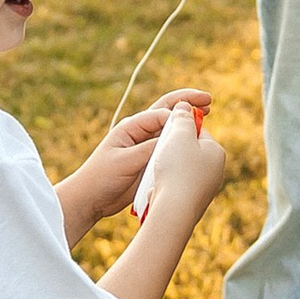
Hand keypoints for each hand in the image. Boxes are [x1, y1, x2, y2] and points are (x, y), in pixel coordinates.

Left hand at [65, 90, 208, 236]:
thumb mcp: (125, 162)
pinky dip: (184, 143)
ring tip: (208, 115)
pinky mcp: (150, 162)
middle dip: (188, 104)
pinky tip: (197, 143)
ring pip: (171, 131)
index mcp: (131, 127)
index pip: (160, 112)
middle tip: (209, 100)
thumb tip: (172, 140)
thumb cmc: (101, 177)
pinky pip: (171, 150)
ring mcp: (146, 147)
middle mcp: (140, 133)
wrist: (90, 199)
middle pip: (167, 113)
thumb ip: (147, 150)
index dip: (180, 110)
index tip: (196, 117)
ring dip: (188, 123)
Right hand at [145, 115, 228, 227]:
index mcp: (216, 152)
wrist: (174, 211)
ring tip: (157, 171)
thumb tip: (186, 105)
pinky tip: (157, 188)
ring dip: (167, 168)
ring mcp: (206, 188)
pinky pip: (178, 187)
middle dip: (172, 150)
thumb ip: (182, 118)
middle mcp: (216, 171)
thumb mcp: (179, 135)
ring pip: (182, 170)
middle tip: (158, 152)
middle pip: (190, 151)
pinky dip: (167, 185)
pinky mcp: (194, 203)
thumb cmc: (177, 170)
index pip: (198, 131)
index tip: (165, 132)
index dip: (179, 128)